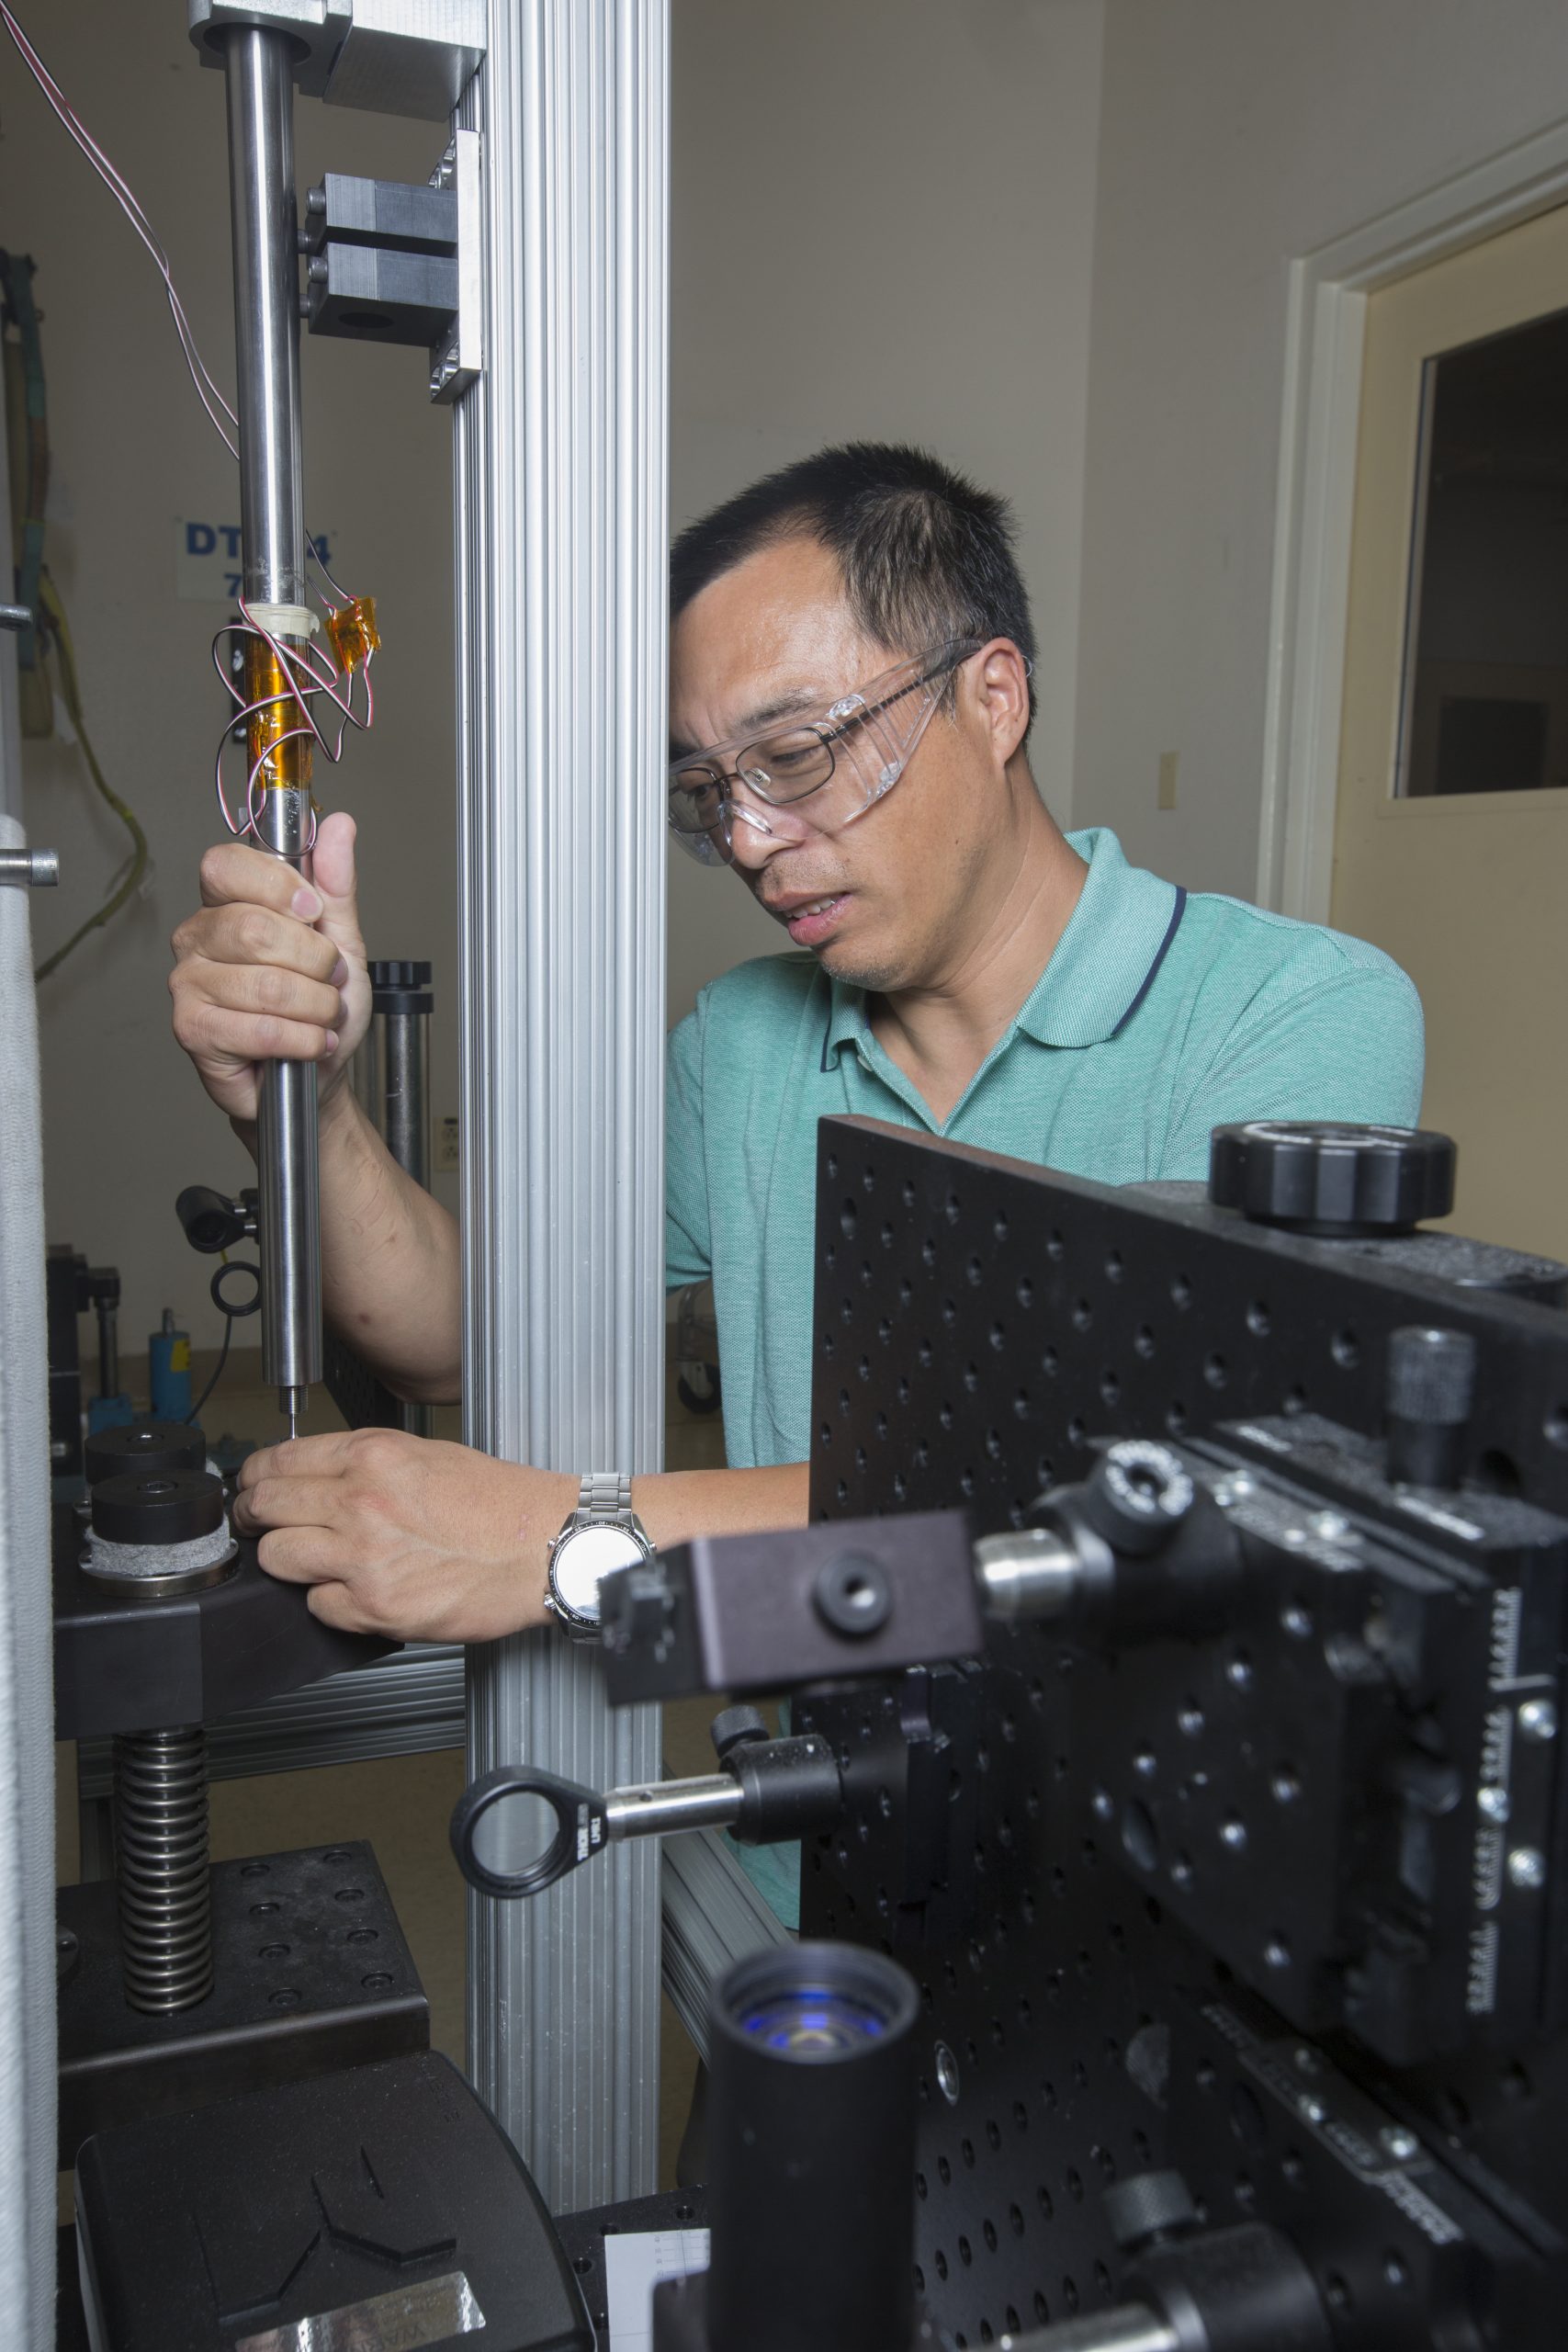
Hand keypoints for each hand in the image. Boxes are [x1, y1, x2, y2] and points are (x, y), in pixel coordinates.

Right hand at [169, 810, 370, 1124]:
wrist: (315, 1077)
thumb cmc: (319, 1009)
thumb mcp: (340, 940)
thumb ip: (335, 885)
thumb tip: (338, 826)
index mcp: (225, 903)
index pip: (227, 865)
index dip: (278, 885)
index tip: (314, 912)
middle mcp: (198, 937)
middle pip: (255, 928)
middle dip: (315, 961)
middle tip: (328, 980)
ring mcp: (189, 984)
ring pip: (266, 983)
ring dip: (315, 1007)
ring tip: (320, 1016)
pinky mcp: (192, 1030)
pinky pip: (260, 1027)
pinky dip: (303, 1039)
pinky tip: (309, 1043)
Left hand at [233, 1428, 576, 1640]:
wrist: (542, 1546)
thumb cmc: (499, 1504)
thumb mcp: (427, 1455)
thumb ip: (366, 1464)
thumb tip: (316, 1478)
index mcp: (372, 1456)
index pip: (277, 1461)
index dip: (253, 1477)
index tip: (250, 1488)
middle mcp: (360, 1501)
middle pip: (262, 1507)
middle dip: (251, 1517)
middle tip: (255, 1524)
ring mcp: (362, 1556)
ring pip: (276, 1557)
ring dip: (286, 1561)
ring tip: (309, 1561)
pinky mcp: (373, 1606)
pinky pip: (317, 1606)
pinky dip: (329, 1602)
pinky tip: (356, 1590)